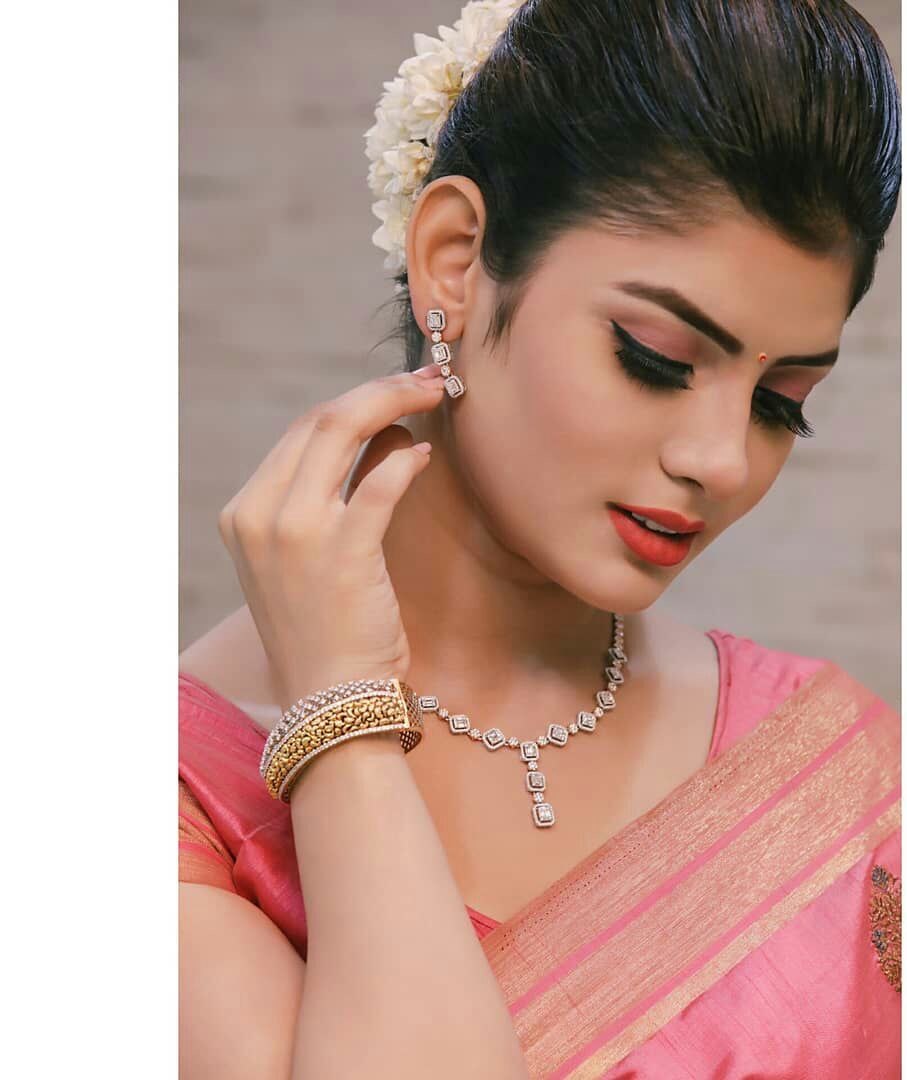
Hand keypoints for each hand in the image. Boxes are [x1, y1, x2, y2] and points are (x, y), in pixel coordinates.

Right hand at [218, 367, 444, 708]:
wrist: (329, 699)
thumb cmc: (327, 629)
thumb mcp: (307, 557)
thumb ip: (331, 496)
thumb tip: (388, 435)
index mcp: (244, 512)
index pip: (301, 432)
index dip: (355, 399)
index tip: (398, 388)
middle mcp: (258, 514)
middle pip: (319, 419)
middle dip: (379, 389)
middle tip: (426, 381)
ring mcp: (293, 531)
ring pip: (342, 431)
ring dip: (394, 404)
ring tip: (432, 398)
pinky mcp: (340, 552)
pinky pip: (378, 483)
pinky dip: (405, 460)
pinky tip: (425, 457)